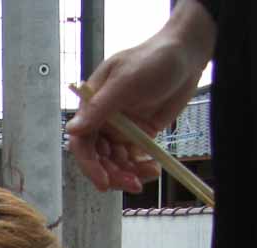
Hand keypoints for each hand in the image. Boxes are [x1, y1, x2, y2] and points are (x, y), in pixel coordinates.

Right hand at [65, 3, 214, 192]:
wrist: (185, 55)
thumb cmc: (152, 59)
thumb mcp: (124, 82)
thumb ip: (99, 107)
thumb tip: (71, 130)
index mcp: (93, 106)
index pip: (82, 142)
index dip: (90, 165)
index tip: (104, 181)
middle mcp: (104, 121)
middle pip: (100, 158)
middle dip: (113, 173)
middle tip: (131, 183)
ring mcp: (122, 130)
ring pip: (117, 162)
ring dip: (129, 173)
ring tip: (147, 176)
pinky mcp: (140, 135)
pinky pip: (135, 159)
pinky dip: (142, 168)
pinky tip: (153, 169)